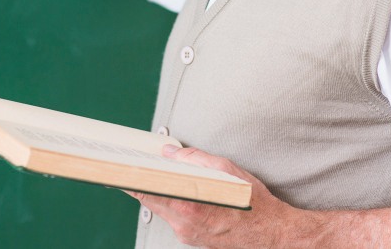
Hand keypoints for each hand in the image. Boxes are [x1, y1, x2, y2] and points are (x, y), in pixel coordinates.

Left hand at [129, 145, 390, 248]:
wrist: (275, 237)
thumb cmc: (256, 204)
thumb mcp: (230, 171)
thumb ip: (198, 159)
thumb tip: (173, 151)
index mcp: (190, 207)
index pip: (148, 191)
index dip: (129, 178)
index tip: (115, 167)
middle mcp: (184, 225)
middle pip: (151, 200)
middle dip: (141, 182)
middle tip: (130, 165)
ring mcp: (187, 235)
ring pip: (162, 209)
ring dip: (159, 192)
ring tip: (155, 173)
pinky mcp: (192, 240)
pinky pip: (175, 217)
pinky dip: (172, 203)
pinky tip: (177, 191)